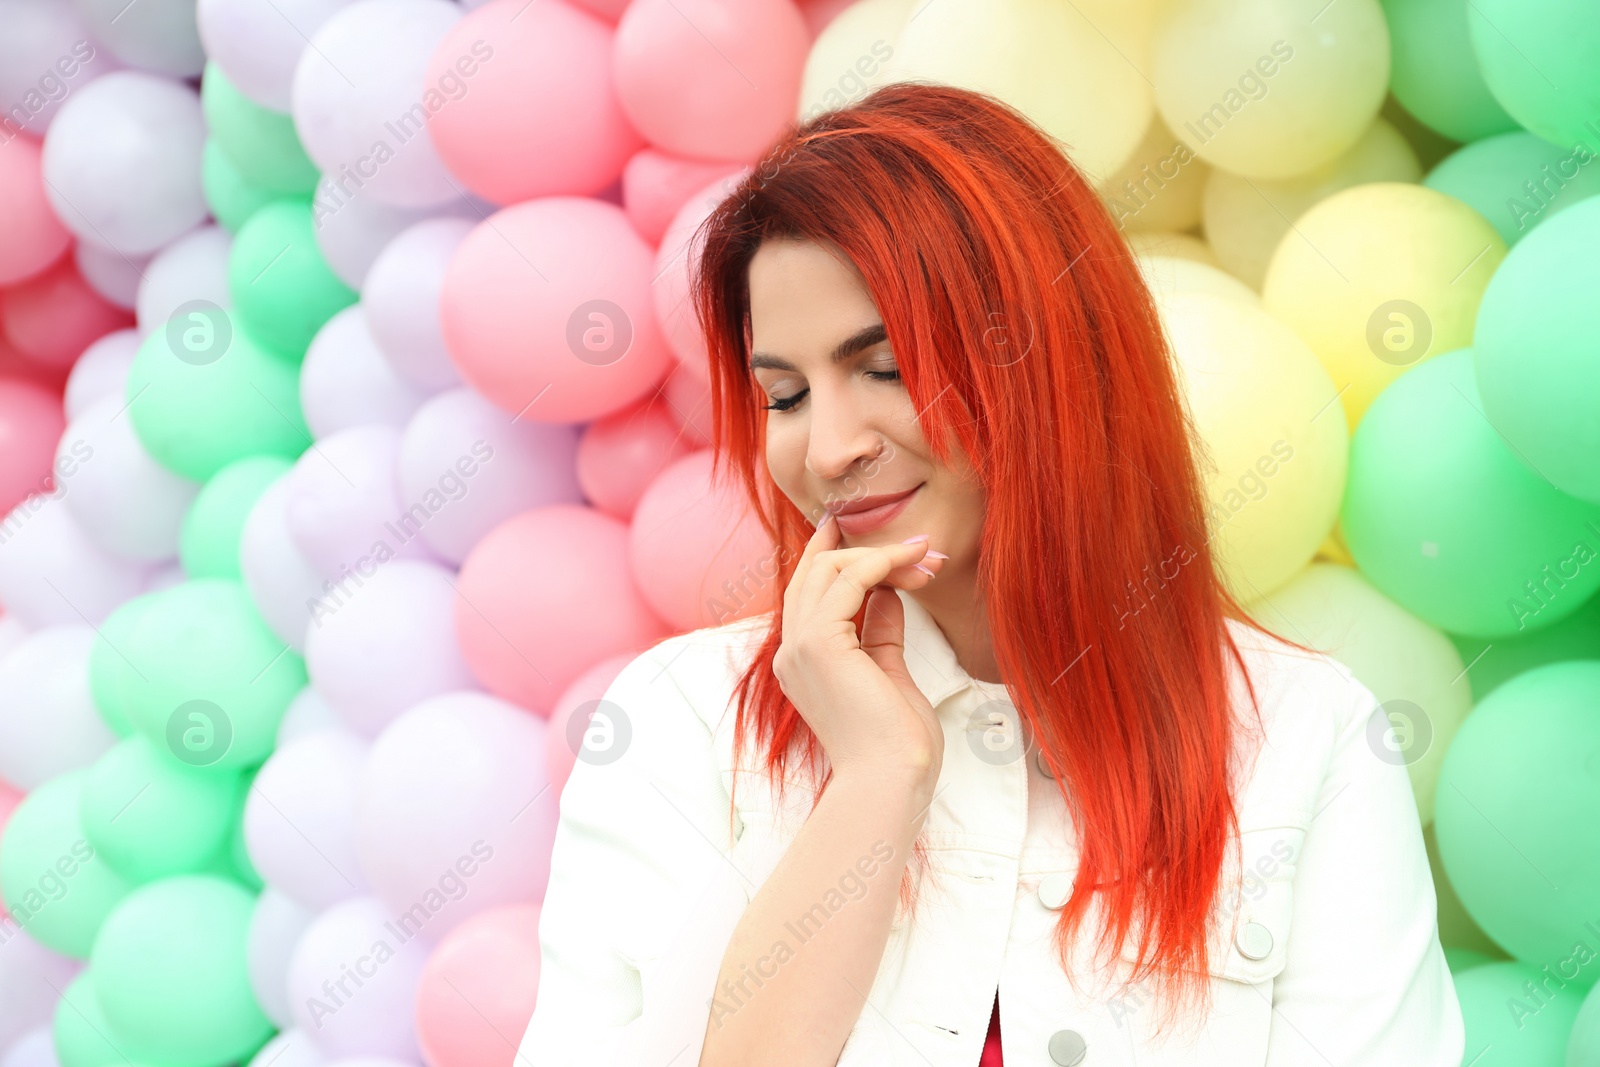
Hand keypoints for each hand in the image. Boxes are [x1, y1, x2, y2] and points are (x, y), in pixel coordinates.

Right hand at [771, 511, 946, 787]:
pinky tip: (913, 563)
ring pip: (828, 568)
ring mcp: (800, 646)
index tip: (871, 534)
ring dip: (880, 554)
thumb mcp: (889, 674)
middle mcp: (792, 651)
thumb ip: (881, 633)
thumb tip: (889, 596)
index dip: (835, 555)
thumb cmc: (896, 743)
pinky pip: (849, 580)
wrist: (891, 779)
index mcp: (802, 662)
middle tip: (919, 546)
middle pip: (814, 573)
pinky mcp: (819, 643)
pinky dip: (882, 563)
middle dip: (865, 549)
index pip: (810, 592)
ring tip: (925, 555)